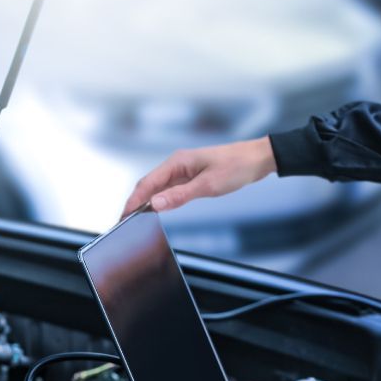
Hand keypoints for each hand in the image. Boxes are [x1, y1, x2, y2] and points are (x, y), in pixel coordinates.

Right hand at [121, 136, 277, 216]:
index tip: (124, 216)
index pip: (147, 183)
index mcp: (177, 162)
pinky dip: (159, 199)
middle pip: (148, 184)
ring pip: (157, 187)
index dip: (133, 201)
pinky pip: (169, 188)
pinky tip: (156, 209)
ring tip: (135, 218)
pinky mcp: (190, 176)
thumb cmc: (236, 166)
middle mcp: (176, 164)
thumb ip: (179, 195)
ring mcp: (183, 170)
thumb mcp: (208, 185)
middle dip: (135, 202)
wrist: (256, 159)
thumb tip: (155, 204)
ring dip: (146, 202)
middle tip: (124, 221)